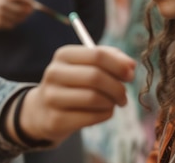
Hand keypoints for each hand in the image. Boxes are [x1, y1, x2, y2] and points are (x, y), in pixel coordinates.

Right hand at [0, 0, 34, 29]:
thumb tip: (33, 6)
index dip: (29, 1)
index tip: (33, 5)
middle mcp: (3, 4)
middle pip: (23, 9)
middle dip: (28, 12)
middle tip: (29, 13)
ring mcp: (1, 14)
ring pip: (18, 19)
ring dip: (21, 19)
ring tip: (17, 17)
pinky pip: (12, 25)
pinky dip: (12, 23)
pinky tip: (8, 20)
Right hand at [14, 45, 135, 143]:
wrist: (43, 110)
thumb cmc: (74, 83)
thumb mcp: (87, 65)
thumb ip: (111, 59)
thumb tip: (131, 66)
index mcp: (63, 55)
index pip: (97, 55)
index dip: (119, 65)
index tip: (130, 74)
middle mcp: (54, 73)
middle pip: (96, 77)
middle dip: (117, 87)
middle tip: (124, 95)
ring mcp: (52, 97)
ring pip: (94, 98)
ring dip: (111, 103)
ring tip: (113, 104)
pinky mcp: (55, 120)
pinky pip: (91, 117)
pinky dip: (105, 115)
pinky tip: (103, 112)